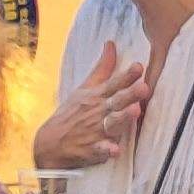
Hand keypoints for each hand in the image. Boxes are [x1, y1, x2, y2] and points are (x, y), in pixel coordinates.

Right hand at [31, 46, 146, 169]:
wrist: (49, 142)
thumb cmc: (71, 113)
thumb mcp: (85, 88)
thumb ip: (102, 68)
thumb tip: (111, 43)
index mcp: (97, 96)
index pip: (114, 83)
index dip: (127, 75)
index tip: (139, 66)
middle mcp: (98, 112)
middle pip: (117, 101)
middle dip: (130, 94)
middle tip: (144, 88)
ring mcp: (95, 131)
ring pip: (112, 123)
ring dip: (122, 118)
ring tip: (135, 111)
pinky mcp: (91, 150)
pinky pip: (100, 150)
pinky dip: (107, 150)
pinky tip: (115, 150)